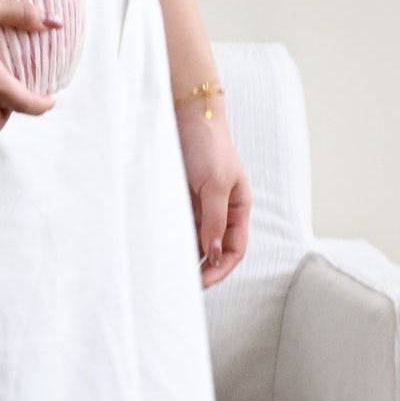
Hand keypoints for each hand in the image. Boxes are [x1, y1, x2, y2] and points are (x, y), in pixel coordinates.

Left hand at [177, 100, 251, 285]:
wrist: (186, 115)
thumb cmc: (208, 146)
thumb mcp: (215, 184)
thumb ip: (214, 220)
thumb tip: (211, 254)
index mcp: (238, 208)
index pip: (234, 249)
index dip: (220, 269)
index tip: (201, 283)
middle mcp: (220, 210)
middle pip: (213, 250)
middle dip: (200, 269)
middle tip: (179, 285)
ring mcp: (199, 206)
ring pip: (194, 241)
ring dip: (184, 256)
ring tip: (167, 272)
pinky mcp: (180, 199)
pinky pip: (178, 227)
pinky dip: (172, 240)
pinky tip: (160, 250)